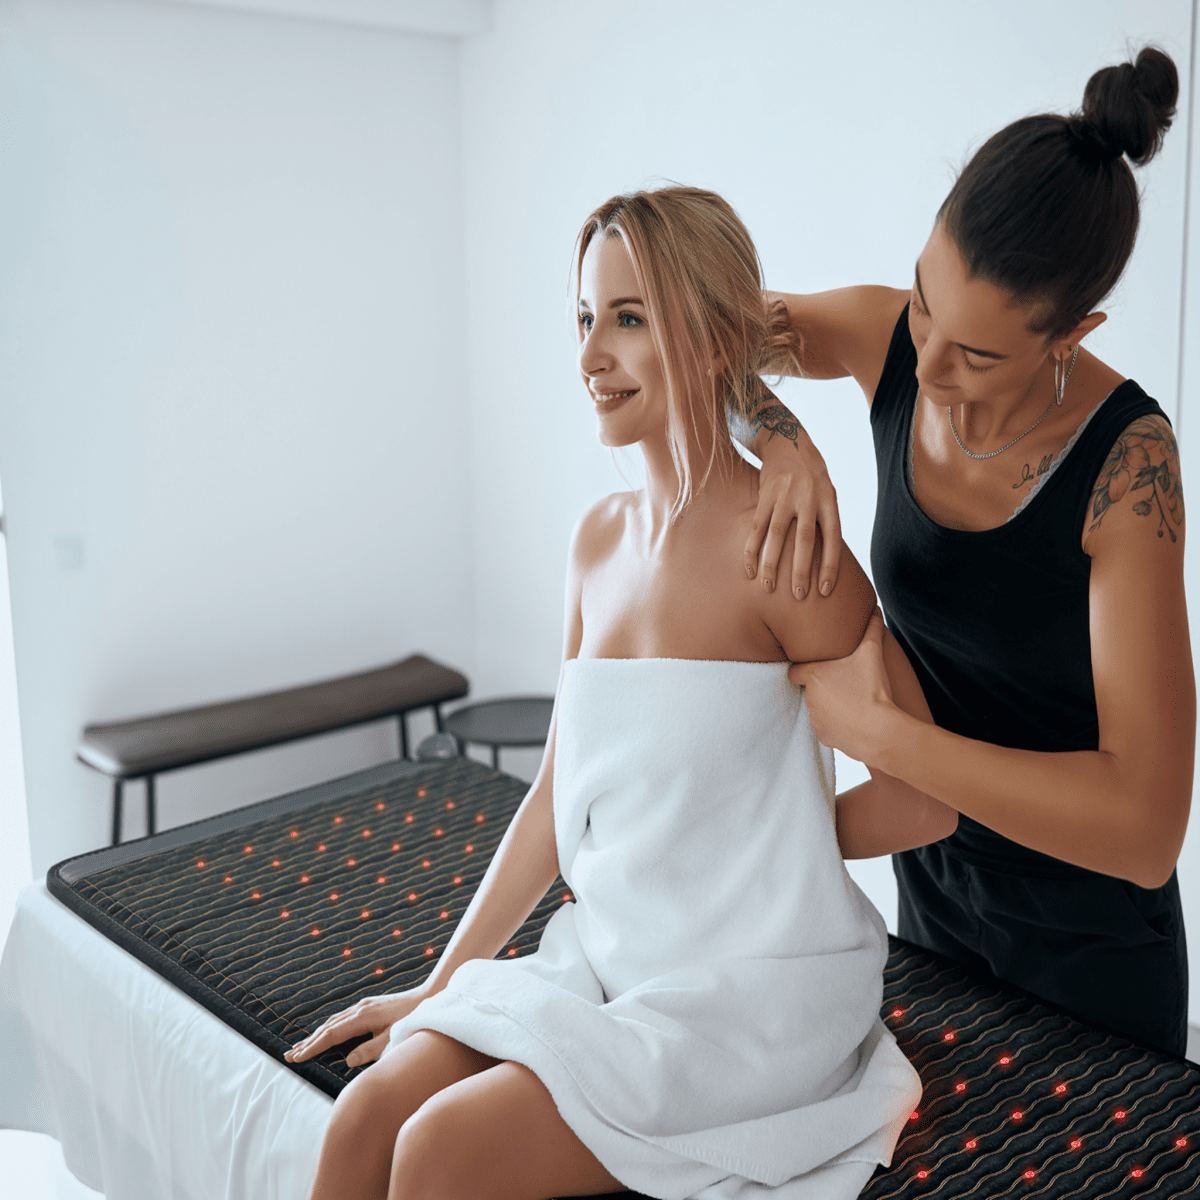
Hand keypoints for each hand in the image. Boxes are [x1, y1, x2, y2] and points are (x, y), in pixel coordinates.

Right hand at [284, 986, 431, 1068]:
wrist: (430, 996)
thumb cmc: (414, 1020)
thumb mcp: (393, 1038)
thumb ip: (371, 1050)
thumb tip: (348, 1061)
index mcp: (364, 1017)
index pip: (332, 1035)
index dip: (313, 1047)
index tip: (298, 1058)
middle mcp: (360, 1009)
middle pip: (328, 1027)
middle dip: (308, 1042)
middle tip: (289, 1056)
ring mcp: (364, 1005)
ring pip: (334, 1021)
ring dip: (316, 1034)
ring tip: (301, 1047)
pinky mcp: (369, 1006)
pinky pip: (343, 1018)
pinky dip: (329, 1027)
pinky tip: (326, 1033)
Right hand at [744, 419, 841, 599]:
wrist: (788, 443)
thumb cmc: (813, 479)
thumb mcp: (828, 494)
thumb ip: (826, 523)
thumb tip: (825, 563)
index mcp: (829, 500)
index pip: (833, 538)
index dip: (831, 566)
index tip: (826, 591)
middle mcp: (808, 497)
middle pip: (805, 539)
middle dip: (801, 570)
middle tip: (798, 596)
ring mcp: (785, 496)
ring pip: (777, 535)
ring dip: (772, 563)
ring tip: (768, 587)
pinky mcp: (765, 495)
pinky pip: (757, 527)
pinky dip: (752, 549)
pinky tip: (750, 568)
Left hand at [789, 609, 894, 760]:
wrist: (880, 731)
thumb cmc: (872, 690)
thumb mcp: (872, 654)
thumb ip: (871, 630)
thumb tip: (875, 610)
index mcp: (814, 676)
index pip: (794, 671)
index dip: (802, 668)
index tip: (816, 667)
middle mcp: (809, 698)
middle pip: (810, 689)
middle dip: (823, 686)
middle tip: (843, 682)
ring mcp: (815, 719)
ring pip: (818, 709)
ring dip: (830, 705)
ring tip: (851, 701)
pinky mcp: (824, 737)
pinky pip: (827, 727)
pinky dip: (837, 724)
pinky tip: (854, 719)